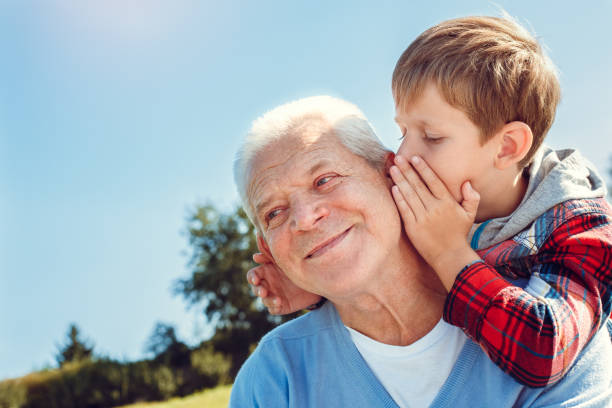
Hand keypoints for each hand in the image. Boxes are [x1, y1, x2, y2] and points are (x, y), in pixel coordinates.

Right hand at [247, 251, 322, 314]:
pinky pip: (273, 309)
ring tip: (277, 300)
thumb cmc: (298, 266)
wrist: (316, 278)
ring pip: (264, 300)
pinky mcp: (281, 306)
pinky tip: (280, 303)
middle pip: (255, 289)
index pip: (252, 275)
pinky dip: (274, 308)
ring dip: (268, 300)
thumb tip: (255, 256)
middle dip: (258, 291)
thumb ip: (270, 257)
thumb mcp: (285, 260)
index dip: (252, 278)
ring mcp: (273, 296)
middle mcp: (267, 285)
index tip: (256, 280)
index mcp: (265, 272)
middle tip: (263, 292)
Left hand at [389, 154, 480, 290]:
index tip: (415, 158)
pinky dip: (398, 198)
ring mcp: (422, 218)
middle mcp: (434, 208)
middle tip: (398, 158)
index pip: (433, 181)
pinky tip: (393, 188)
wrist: (450, 256)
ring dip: (400, 180)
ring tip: (393, 169)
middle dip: (407, 170)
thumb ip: (472, 197)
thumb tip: (467, 183)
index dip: (423, 169)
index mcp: (447, 203)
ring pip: (409, 195)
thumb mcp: (469, 214)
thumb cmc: (459, 234)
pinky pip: (404, 209)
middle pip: (418, 185)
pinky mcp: (413, 227)